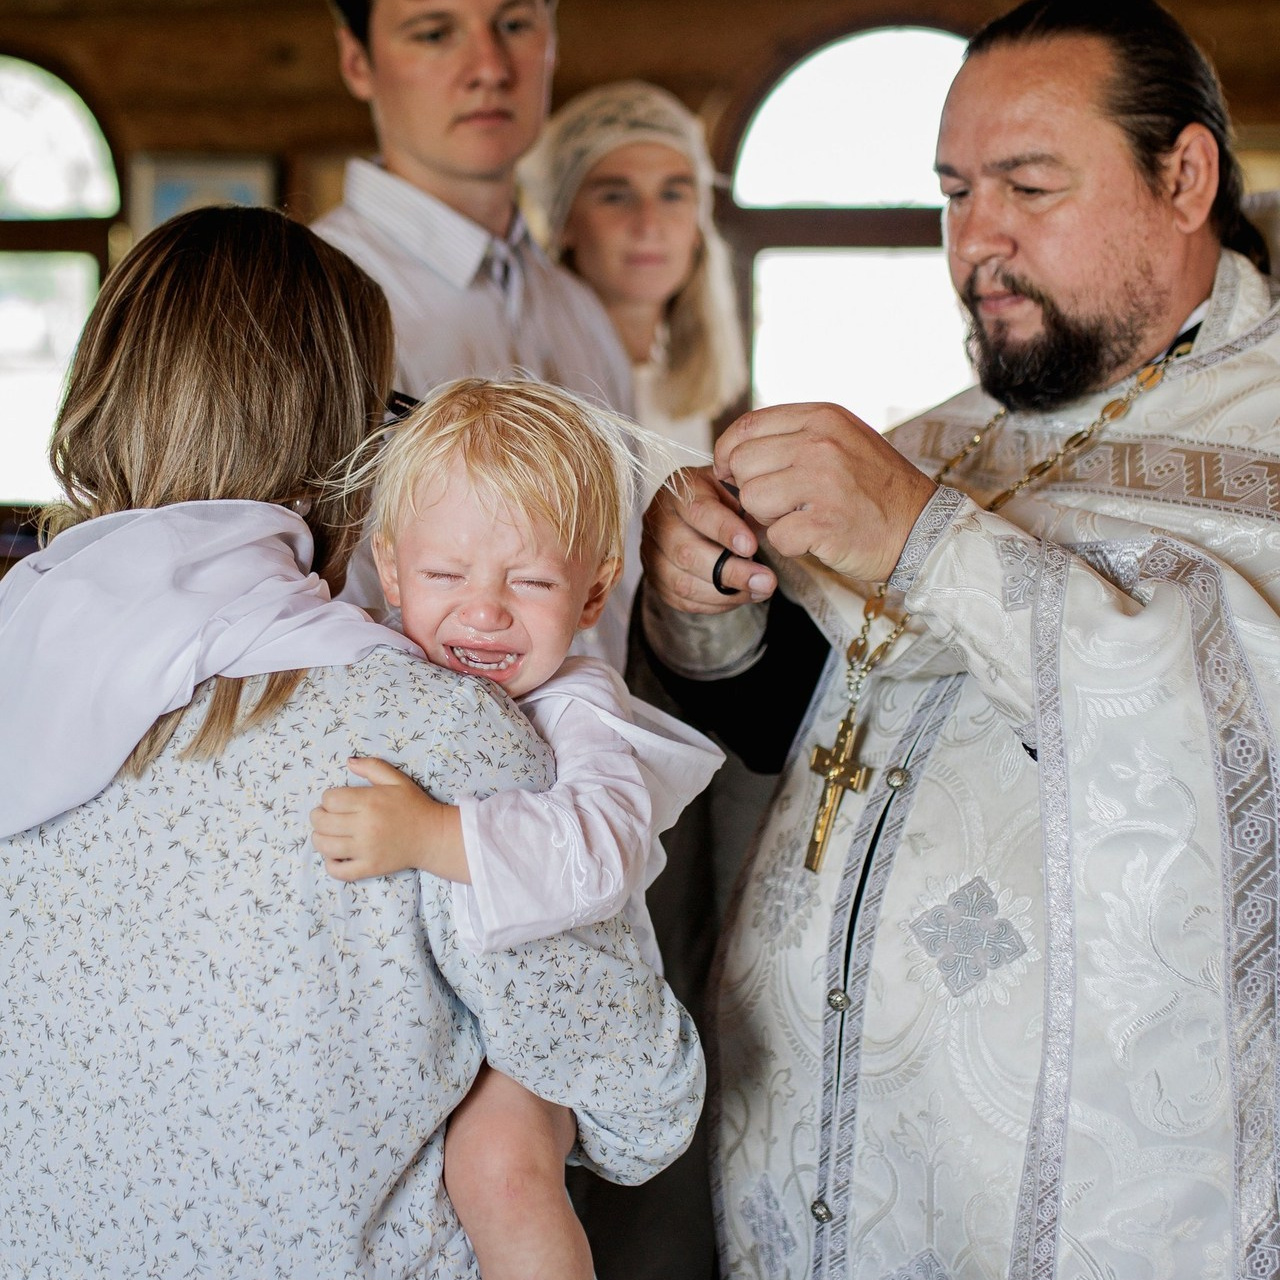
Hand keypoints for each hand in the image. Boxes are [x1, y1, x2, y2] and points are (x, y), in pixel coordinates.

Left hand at [310, 757, 467, 882]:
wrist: (433, 836)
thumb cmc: (413, 806)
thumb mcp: (397, 780)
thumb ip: (372, 766)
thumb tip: (348, 762)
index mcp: (370, 802)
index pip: (329, 799)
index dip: (328, 799)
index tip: (336, 801)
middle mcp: (366, 826)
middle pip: (322, 822)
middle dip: (318, 817)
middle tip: (326, 816)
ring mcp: (366, 850)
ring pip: (325, 846)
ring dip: (320, 838)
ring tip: (328, 834)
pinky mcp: (370, 868)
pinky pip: (338, 871)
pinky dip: (330, 864)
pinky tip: (336, 856)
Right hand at [641, 465, 777, 613]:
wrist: (688, 511)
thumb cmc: (718, 498)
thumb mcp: (733, 486)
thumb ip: (748, 502)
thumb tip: (772, 526)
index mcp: (679, 492)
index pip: (698, 512)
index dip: (725, 531)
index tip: (752, 546)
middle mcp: (659, 523)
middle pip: (687, 554)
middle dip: (731, 572)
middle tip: (766, 581)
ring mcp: (652, 554)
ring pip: (683, 583)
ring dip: (726, 594)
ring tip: (760, 591)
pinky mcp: (656, 579)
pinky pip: (684, 600)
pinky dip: (715, 604)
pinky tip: (739, 596)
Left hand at [714, 403, 936, 583]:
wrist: (922, 528)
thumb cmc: (875, 488)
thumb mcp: (841, 439)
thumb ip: (794, 436)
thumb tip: (735, 450)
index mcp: (822, 417)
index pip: (746, 427)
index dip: (728, 454)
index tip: (731, 473)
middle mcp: (820, 443)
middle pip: (742, 464)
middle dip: (753, 489)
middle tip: (783, 502)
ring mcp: (823, 482)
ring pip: (752, 499)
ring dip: (769, 517)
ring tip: (801, 517)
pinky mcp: (824, 523)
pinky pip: (776, 535)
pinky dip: (791, 544)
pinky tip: (816, 537)